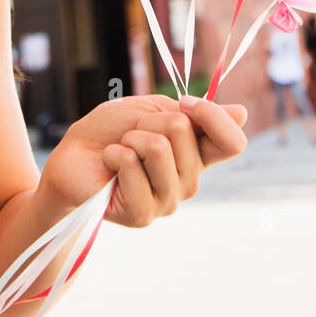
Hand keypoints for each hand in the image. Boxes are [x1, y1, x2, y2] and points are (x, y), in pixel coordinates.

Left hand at [40, 93, 246, 229]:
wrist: (72, 155)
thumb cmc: (110, 131)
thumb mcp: (152, 109)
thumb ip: (194, 116)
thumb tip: (244, 114)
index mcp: (197, 154)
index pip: (232, 143)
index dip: (212, 116)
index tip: (185, 103)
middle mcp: (189, 180)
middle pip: (185, 132)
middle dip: (149, 120)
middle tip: (131, 133)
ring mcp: (168, 200)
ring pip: (159, 148)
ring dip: (129, 138)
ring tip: (120, 150)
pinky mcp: (143, 213)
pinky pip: (135, 167)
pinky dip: (115, 154)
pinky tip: (110, 166)